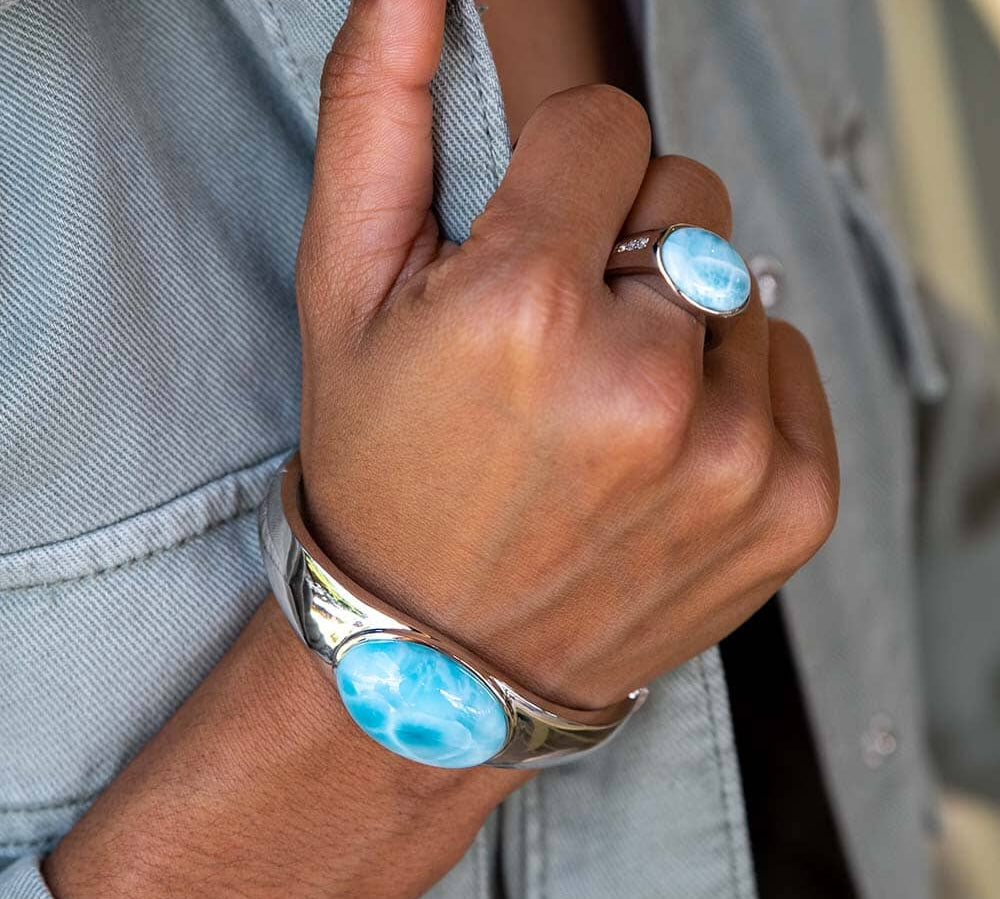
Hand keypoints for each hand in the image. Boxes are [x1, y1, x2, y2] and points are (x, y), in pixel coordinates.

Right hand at [297, 0, 838, 711]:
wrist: (435, 653)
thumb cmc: (383, 471)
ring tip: (600, 415)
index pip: (609, 125)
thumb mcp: (344, 294)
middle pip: (691, 198)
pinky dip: (732, 392)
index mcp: (525, 309)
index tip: (523, 259)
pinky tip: (656, 452)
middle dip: (622, 251)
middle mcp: (644, 382)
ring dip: (677, 330)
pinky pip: (791, 365)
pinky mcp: (792, 506)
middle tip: (554, 352)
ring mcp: (731, 452)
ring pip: (745, 286)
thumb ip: (377, 114)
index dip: (557, 183)